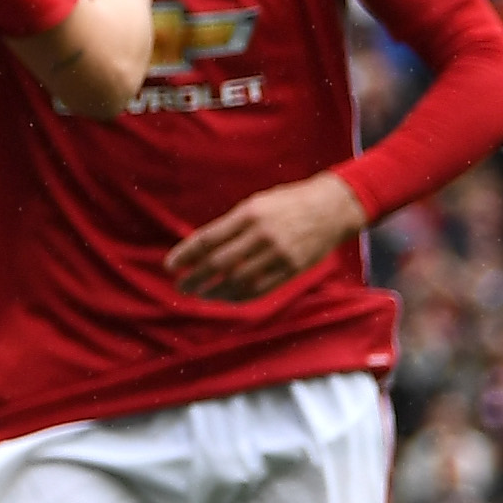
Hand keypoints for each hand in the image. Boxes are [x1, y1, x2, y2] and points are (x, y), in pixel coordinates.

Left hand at [167, 172, 370, 301]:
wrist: (333, 207)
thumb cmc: (287, 204)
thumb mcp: (256, 204)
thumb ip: (230, 226)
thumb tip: (200, 249)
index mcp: (249, 214)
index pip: (207, 239)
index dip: (185, 255)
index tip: (170, 266)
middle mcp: (262, 234)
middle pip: (219, 263)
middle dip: (195, 277)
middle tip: (180, 286)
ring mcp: (280, 253)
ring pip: (238, 280)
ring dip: (214, 292)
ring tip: (201, 295)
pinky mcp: (293, 268)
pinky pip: (261, 289)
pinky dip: (239, 297)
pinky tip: (226, 299)